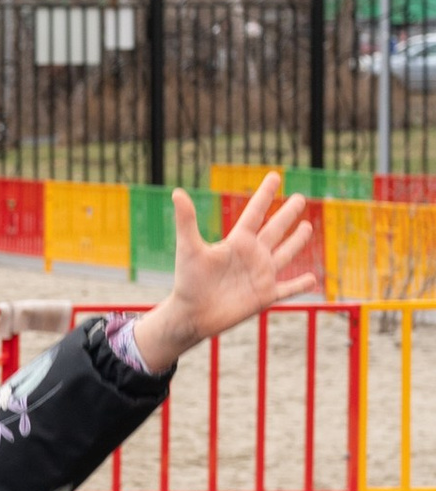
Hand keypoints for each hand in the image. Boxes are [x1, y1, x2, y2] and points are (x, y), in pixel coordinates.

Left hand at [131, 174, 319, 376]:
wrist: (191, 314)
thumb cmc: (188, 281)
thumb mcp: (189, 248)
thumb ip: (187, 221)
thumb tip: (177, 192)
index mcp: (237, 241)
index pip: (255, 212)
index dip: (265, 194)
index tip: (275, 176)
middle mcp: (252, 255)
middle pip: (275, 229)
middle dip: (287, 214)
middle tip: (300, 197)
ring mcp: (260, 275)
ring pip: (285, 254)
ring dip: (297, 242)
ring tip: (307, 227)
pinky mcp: (265, 296)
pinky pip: (287, 289)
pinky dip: (300, 284)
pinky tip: (313, 278)